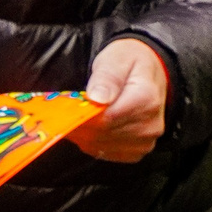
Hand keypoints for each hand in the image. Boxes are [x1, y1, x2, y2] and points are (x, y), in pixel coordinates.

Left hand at [68, 38, 169, 162]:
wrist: (150, 74)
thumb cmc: (131, 63)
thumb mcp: (118, 58)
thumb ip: (107, 76)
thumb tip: (97, 97)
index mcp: (146, 99)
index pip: (106, 119)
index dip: (81, 116)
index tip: (63, 109)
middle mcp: (149, 125)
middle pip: (102, 134)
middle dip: (79, 125)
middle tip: (62, 113)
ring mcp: (145, 141)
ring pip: (101, 146)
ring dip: (84, 135)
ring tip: (75, 117)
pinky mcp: (138, 151)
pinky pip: (107, 153)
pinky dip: (93, 142)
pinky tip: (89, 127)